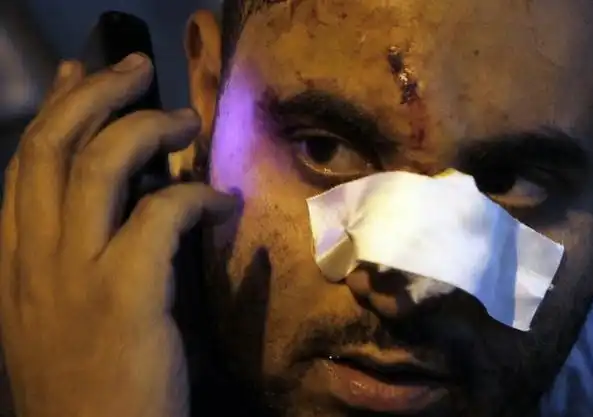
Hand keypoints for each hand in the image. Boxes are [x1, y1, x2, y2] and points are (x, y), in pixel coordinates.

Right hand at [0, 54, 235, 416]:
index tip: (81, 76)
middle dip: (96, 93)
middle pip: (54, 146)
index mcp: (14, 261)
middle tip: (136, 67)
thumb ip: (73, 256)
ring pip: (101, 164)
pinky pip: (162, 214)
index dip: (55, 110)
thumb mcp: (57, 313)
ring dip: (147, 126)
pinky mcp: (124, 294)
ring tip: (185, 118)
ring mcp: (74, 274)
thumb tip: (118, 203)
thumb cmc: (82, 387)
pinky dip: (196, 195)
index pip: (24, 164)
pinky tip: (222, 200)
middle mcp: (34, 257)